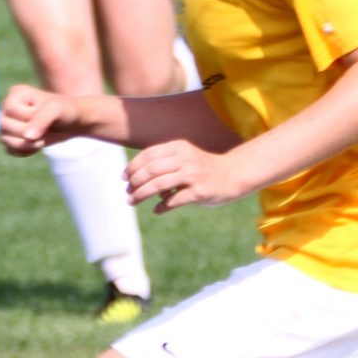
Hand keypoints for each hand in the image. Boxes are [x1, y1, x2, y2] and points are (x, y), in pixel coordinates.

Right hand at [0, 82, 84, 155]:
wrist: (75, 122)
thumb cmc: (66, 110)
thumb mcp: (56, 110)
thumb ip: (41, 120)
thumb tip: (27, 136)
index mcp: (16, 93)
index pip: (10, 110)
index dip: (27, 119)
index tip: (45, 117)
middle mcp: (9, 106)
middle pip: (2, 125)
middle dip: (25, 134)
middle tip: (44, 134)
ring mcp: (10, 122)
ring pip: (3, 139)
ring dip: (24, 145)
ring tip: (41, 141)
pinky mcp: (13, 136)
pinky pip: (8, 149)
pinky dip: (22, 152)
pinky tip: (37, 146)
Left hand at [126, 139, 254, 212]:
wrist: (233, 175)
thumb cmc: (203, 168)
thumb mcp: (184, 157)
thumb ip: (163, 163)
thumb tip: (136, 179)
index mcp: (179, 147)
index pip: (148, 155)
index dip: (133, 166)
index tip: (124, 178)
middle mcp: (185, 159)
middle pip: (150, 171)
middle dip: (134, 183)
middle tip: (127, 193)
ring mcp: (193, 175)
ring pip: (158, 185)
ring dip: (141, 195)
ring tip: (132, 201)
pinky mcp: (199, 192)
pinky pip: (173, 200)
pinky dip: (161, 206)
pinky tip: (157, 210)